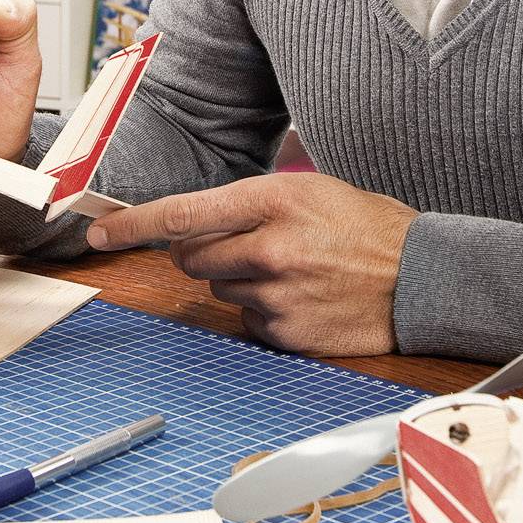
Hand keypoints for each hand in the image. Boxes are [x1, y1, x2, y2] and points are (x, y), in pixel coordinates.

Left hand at [84, 173, 416, 355]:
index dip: (133, 225)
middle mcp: (270, 248)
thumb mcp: (312, 190)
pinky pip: (249, 321)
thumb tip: (192, 219)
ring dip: (240, 281)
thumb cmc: (369, 228)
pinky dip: (265, 311)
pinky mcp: (287, 333)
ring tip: (292, 271)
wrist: (424, 278)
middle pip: (191, 257)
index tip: (99, 232)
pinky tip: (303, 298)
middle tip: (244, 246)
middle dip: (201, 252)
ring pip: (220, 290)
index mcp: (274, 200)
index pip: (182, 214)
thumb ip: (252, 202)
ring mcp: (277, 295)